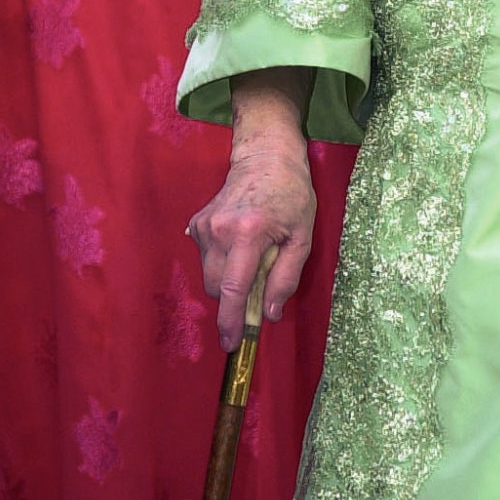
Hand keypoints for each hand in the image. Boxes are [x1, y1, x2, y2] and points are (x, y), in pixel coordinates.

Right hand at [188, 140, 315, 348]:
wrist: (265, 156)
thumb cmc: (291, 193)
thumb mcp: (303, 235)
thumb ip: (286, 277)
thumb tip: (270, 314)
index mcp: (248, 233)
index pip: (233, 290)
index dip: (231, 321)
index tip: (232, 343)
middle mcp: (220, 230)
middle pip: (215, 288)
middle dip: (232, 300)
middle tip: (257, 287)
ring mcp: (204, 226)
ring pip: (208, 275)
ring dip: (226, 279)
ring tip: (251, 256)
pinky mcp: (197, 223)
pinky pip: (205, 257)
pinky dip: (220, 261)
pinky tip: (238, 242)